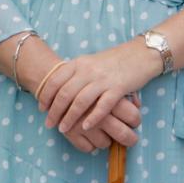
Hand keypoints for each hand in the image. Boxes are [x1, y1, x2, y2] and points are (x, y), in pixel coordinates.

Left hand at [25, 53, 145, 152]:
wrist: (141, 53)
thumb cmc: (115, 60)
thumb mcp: (91, 62)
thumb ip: (76, 73)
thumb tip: (59, 90)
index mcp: (79, 62)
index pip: (55, 80)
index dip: (46, 96)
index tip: (42, 109)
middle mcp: (88, 70)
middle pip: (65, 93)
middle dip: (54, 111)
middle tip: (49, 124)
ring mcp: (103, 79)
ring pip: (80, 101)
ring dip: (69, 118)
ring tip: (63, 129)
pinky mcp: (118, 88)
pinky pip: (102, 106)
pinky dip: (92, 118)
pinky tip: (86, 127)